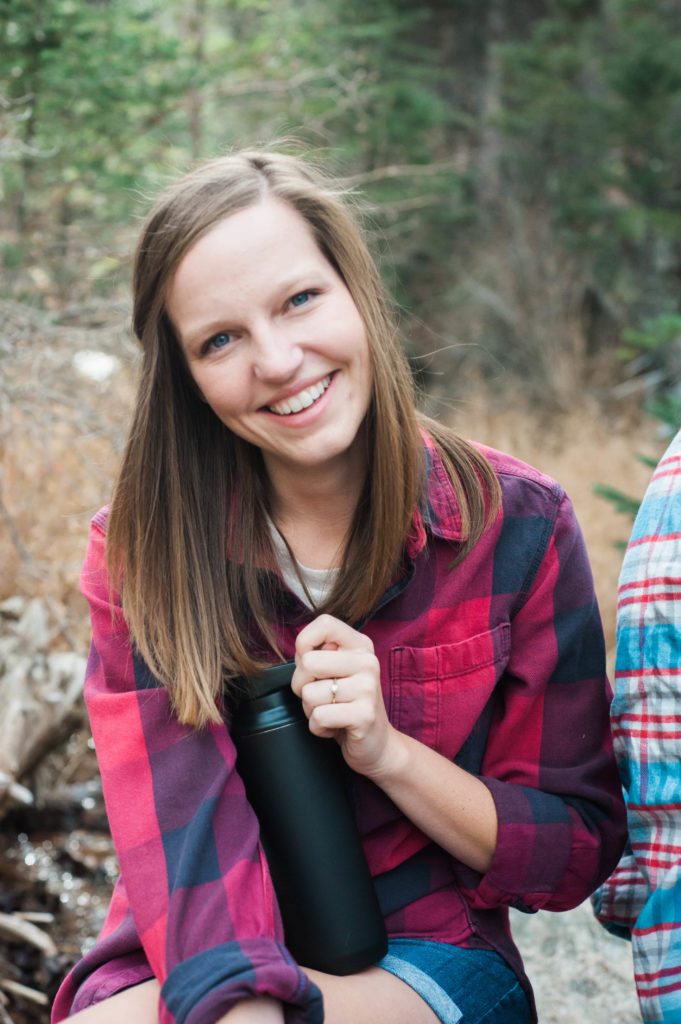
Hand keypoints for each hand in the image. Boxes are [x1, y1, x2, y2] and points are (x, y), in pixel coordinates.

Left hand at [291, 614, 397, 777]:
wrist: (377, 743)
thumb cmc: (347, 704)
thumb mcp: (334, 672)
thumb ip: (318, 654)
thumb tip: (301, 649)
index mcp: (360, 645)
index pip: (325, 623)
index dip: (304, 642)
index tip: (308, 661)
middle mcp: (367, 662)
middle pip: (308, 662)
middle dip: (301, 685)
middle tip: (319, 695)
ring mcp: (368, 688)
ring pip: (309, 694)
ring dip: (311, 710)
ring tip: (330, 712)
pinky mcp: (364, 715)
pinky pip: (319, 717)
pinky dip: (318, 728)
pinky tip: (334, 727)